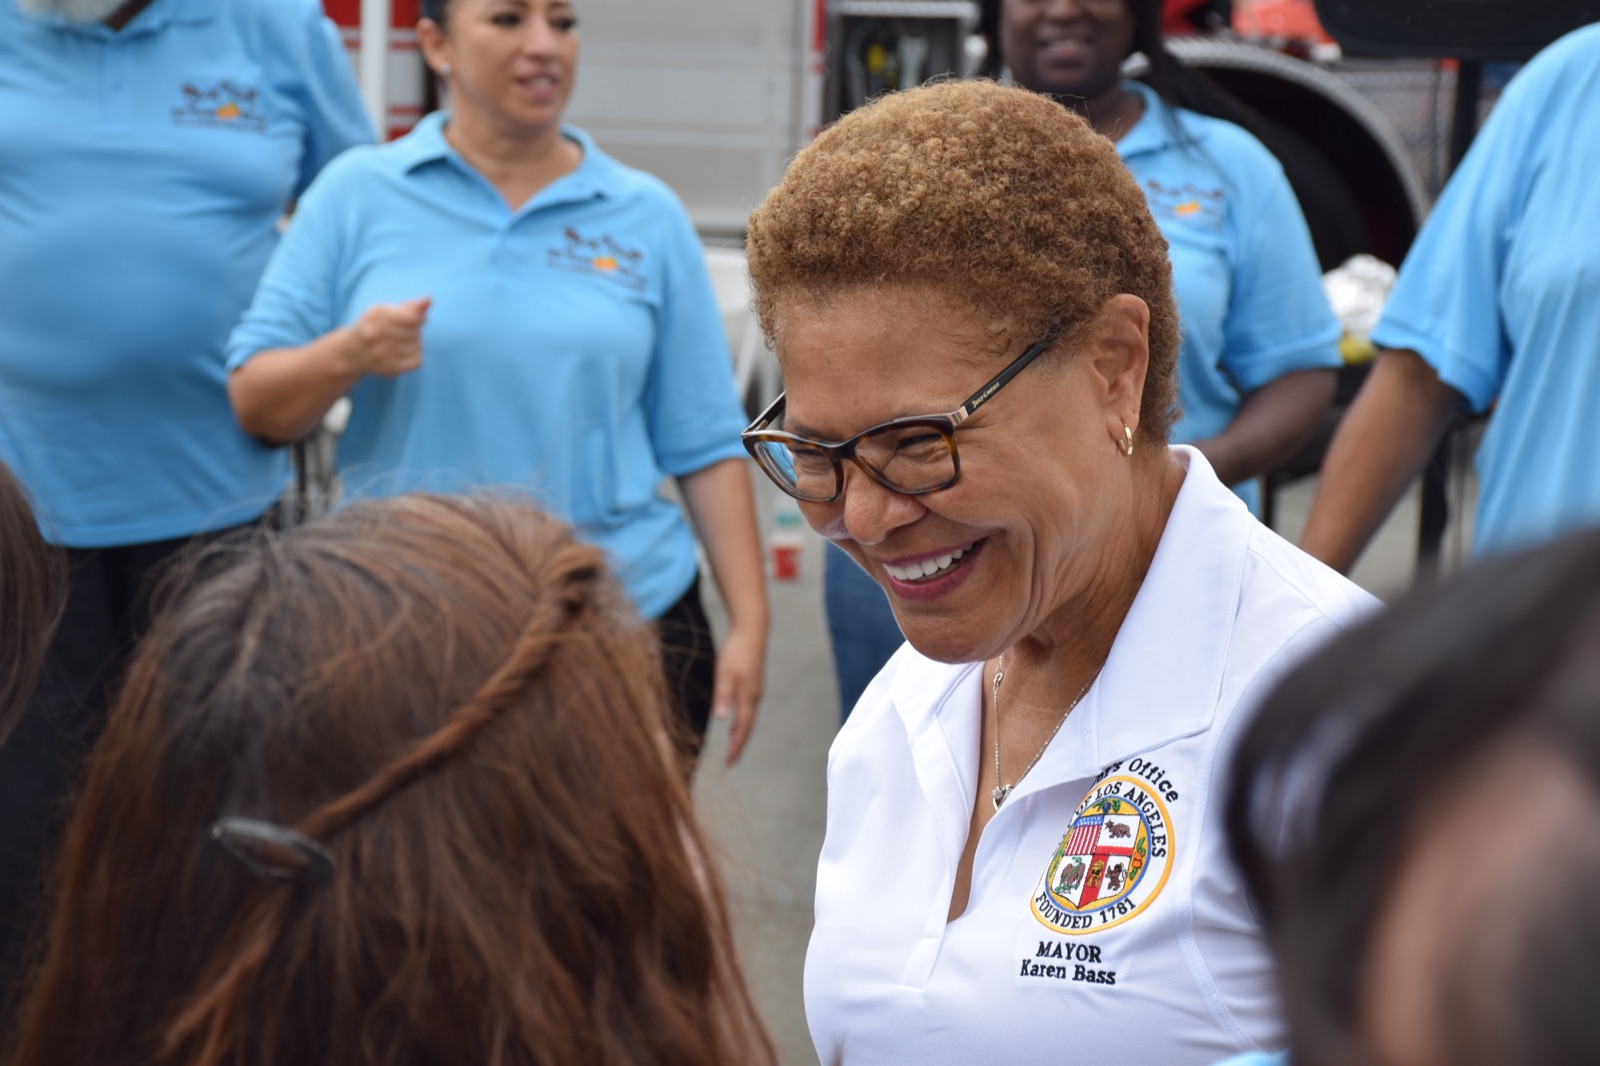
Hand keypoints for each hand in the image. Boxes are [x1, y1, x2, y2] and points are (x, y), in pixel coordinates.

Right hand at [349, 297, 429, 376]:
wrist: (353, 352)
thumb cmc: (374, 326)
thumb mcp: (386, 311)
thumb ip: (409, 306)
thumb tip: (429, 299)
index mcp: (375, 315)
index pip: (411, 317)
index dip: (420, 318)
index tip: (420, 319)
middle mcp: (374, 334)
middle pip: (415, 332)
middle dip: (416, 330)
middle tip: (409, 331)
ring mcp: (379, 353)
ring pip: (417, 346)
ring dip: (417, 343)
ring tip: (407, 342)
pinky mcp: (386, 368)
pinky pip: (416, 361)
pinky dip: (417, 356)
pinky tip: (408, 353)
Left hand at [712, 623, 765, 766]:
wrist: (752, 629)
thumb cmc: (737, 650)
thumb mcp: (725, 673)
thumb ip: (723, 696)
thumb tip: (720, 720)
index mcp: (748, 697)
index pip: (742, 729)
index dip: (735, 747)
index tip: (728, 764)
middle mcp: (754, 697)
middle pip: (747, 727)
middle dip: (739, 744)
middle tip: (730, 761)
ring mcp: (755, 690)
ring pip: (748, 717)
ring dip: (740, 733)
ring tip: (732, 746)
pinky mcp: (752, 682)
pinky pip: (747, 708)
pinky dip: (741, 719)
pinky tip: (733, 719)